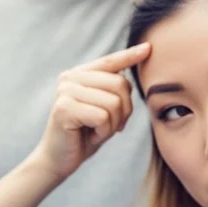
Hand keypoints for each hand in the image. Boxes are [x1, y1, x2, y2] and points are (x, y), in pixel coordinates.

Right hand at [27, 44, 149, 181]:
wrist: (58, 159)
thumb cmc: (84, 134)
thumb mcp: (102, 108)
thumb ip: (112, 89)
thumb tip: (132, 71)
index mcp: (78, 74)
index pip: (110, 61)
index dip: (130, 55)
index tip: (149, 47)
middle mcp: (70, 78)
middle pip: (119, 84)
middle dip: (124, 110)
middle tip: (110, 125)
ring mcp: (65, 92)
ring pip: (114, 102)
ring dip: (113, 124)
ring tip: (98, 130)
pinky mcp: (64, 108)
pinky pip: (103, 117)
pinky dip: (104, 132)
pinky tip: (91, 135)